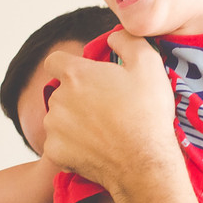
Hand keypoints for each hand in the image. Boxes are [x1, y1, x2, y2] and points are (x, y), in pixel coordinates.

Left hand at [41, 30, 180, 192]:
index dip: (70, 65)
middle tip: (106, 108)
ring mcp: (53, 128)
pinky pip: (59, 144)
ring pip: (59, 118)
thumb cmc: (147, 113)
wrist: (144, 164)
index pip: (55, 60)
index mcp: (75, 74)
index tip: (87, 76)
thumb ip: (127, 40)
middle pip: (61, 92)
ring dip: (74, 122)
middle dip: (78, 96)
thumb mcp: (148, 64)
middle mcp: (58, 99)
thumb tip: (113, 37)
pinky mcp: (54, 153)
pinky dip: (73, 146)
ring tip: (103, 131)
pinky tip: (95, 149)